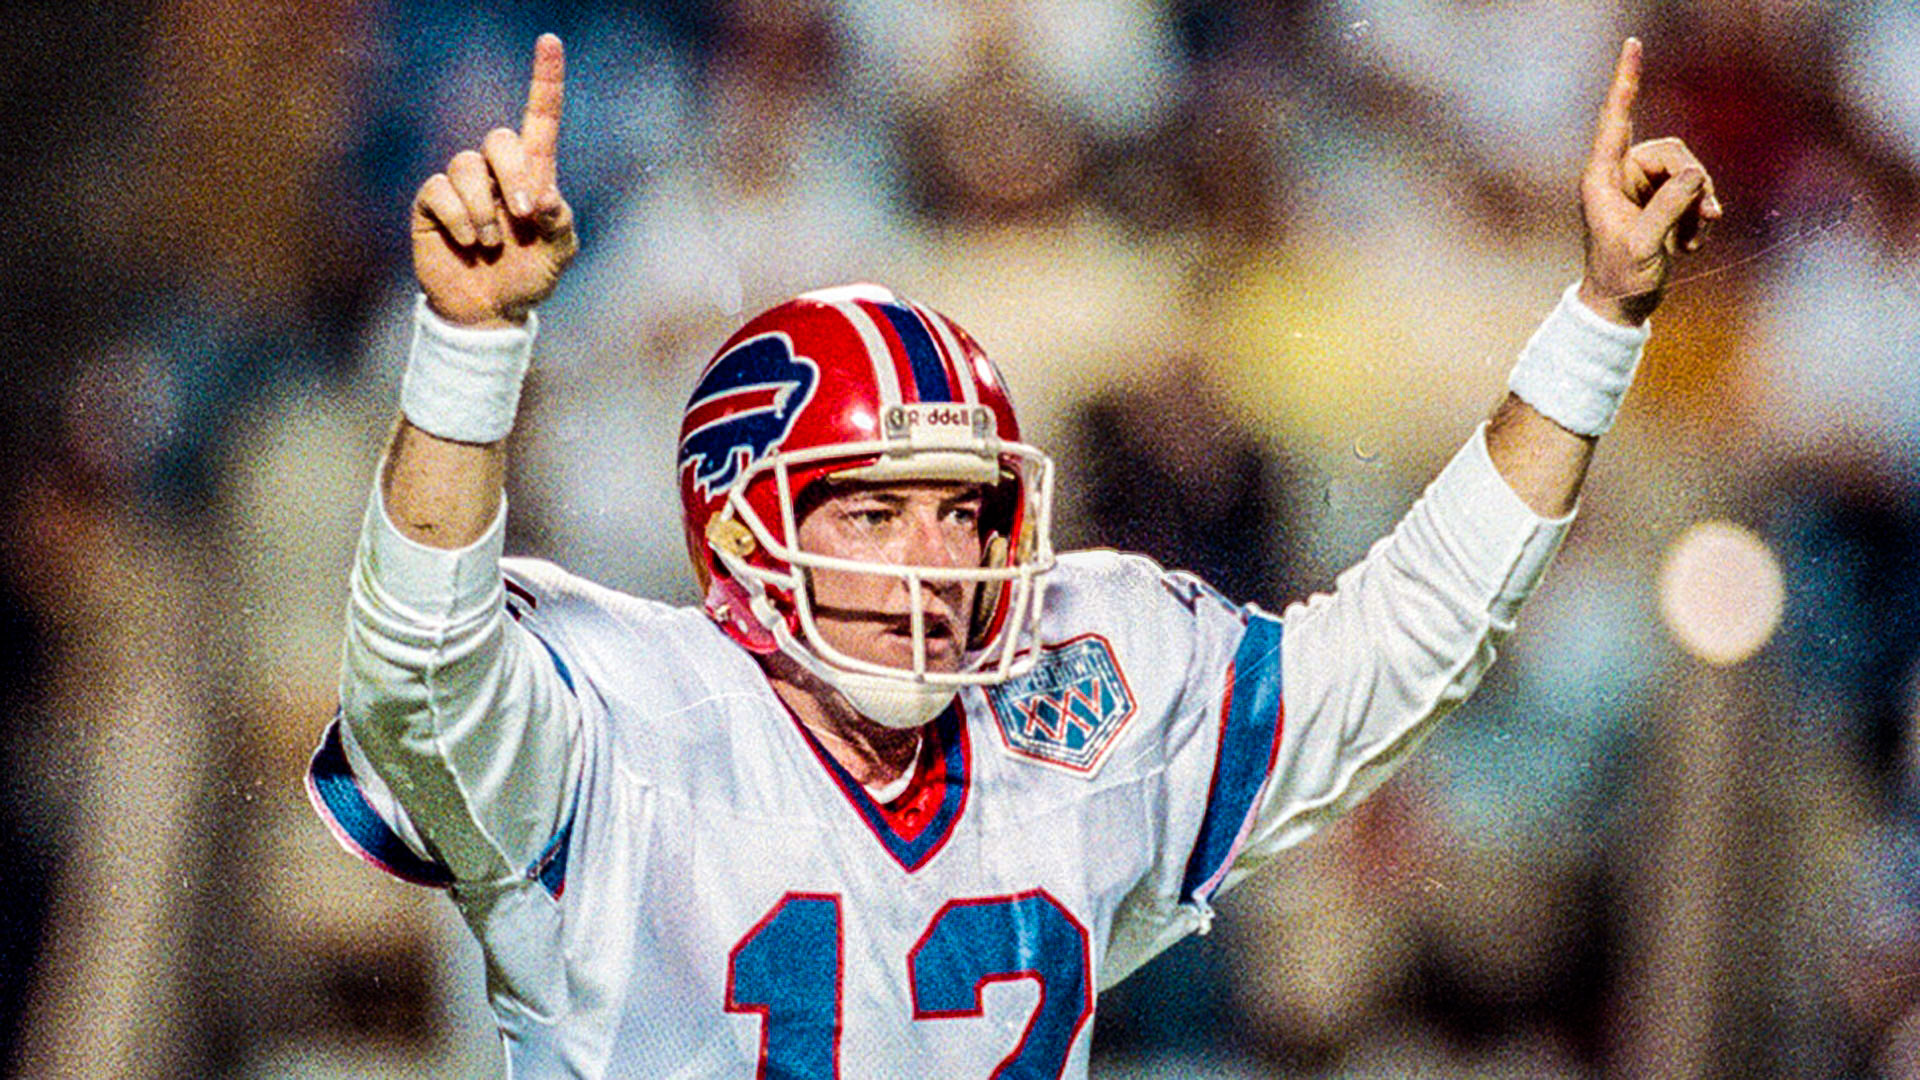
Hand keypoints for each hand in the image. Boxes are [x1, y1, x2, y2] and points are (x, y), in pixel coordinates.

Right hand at [411, 34, 577, 327]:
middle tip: (525, 216)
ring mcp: (461, 186)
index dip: (544, 80)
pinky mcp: (432, 204)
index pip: (540, 119)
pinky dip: (461, 219)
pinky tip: (470, 242)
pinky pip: (439, 191)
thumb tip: (546, 196)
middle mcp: (495, 172)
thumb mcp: (558, 256)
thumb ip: (561, 225)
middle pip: (499, 139)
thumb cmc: (528, 278)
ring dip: (485, 209)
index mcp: (533, 176)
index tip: (550, 41)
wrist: (489, 312)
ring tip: (491, 242)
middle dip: (512, 175)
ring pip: (465, 166)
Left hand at [1577, 38, 1720, 326]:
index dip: (1626, 81)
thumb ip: (1668, 208)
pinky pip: (1693, 191)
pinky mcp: (1659, 202)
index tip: (1632, 44)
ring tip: (1692, 238)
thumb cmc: (1620, 277)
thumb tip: (1694, 177)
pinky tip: (1689, 244)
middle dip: (1694, 181)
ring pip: (1688, 171)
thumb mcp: (1643, 243)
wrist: (1621, 306)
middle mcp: (1619, 175)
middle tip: (1704, 215)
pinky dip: (1698, 215)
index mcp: (1601, 177)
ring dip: (1698, 203)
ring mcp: (1641, 188)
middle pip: (1672, 152)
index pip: (1616, 118)